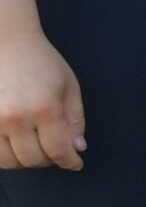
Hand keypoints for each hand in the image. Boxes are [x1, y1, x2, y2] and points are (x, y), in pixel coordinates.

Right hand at [0, 28, 83, 171]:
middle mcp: (15, 117)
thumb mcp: (68, 87)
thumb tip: (78, 148)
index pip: (57, 150)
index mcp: (44, 107)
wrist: (6, 43)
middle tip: (55, 152)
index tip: (74, 164)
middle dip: (49, 160)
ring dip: (26, 160)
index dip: (69, 162)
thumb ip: (75, 120)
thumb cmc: (41, 62)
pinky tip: (16, 145)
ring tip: (35, 147)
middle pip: (33, 159)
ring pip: (10, 161)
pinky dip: (6, 156)